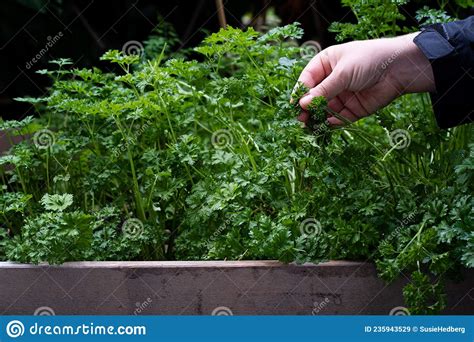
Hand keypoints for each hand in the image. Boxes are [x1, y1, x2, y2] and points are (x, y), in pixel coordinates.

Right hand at [296, 32, 435, 124]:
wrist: (399, 68)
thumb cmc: (368, 60)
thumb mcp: (342, 73)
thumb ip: (323, 90)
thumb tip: (303, 104)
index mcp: (326, 64)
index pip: (307, 80)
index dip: (300, 92)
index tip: (294, 104)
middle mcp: (332, 80)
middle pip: (314, 97)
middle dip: (307, 108)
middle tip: (301, 119)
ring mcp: (343, 95)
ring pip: (325, 110)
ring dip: (318, 118)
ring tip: (311, 125)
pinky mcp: (353, 108)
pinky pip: (339, 118)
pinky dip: (332, 123)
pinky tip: (328, 125)